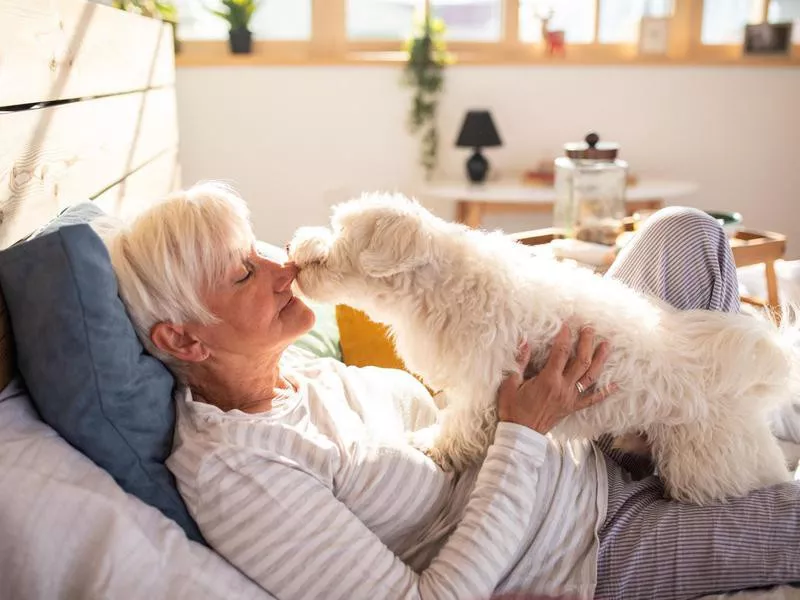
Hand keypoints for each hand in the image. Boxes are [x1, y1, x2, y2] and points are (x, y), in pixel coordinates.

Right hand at [497, 324, 615, 434]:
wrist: (521, 433)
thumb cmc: (513, 408)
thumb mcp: (511, 383)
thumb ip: (520, 362)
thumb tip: (525, 342)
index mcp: (548, 380)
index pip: (560, 352)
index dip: (565, 336)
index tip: (567, 325)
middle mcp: (563, 387)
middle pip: (581, 361)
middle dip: (586, 343)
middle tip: (590, 329)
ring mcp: (570, 398)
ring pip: (590, 376)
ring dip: (600, 360)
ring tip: (606, 345)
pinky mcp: (572, 407)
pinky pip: (592, 399)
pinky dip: (604, 392)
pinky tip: (615, 385)